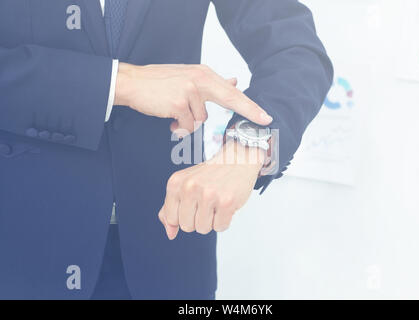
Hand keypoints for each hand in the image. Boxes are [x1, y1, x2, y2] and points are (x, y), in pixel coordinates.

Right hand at [114, 63, 272, 133]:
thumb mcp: (188, 77)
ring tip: (175, 113)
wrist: (132, 83)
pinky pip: (186, 125)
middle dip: (248, 112)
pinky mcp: (179, 104)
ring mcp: (190, 91)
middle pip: (230, 99)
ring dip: (188, 122)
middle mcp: (200, 79)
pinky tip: (169, 118)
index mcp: (203, 74)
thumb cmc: (159, 82)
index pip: (232, 91)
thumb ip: (210, 83)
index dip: (250, 105)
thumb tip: (234, 82)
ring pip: (200, 120)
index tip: (265, 116)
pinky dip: (178, 127)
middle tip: (266, 121)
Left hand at [158, 141, 264, 239]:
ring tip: (216, 203)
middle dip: (198, 220)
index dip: (184, 216)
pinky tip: (225, 205)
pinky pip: (220, 227)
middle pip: (187, 226)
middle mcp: (190, 187)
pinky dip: (224, 221)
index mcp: (175, 183)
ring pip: (203, 229)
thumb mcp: (184, 186)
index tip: (193, 204)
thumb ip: (170, 209)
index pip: (171, 218)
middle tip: (207, 202)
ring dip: (212, 221)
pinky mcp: (226, 201)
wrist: (236, 160)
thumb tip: (170, 234)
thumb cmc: (209, 175)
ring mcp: (208, 194)